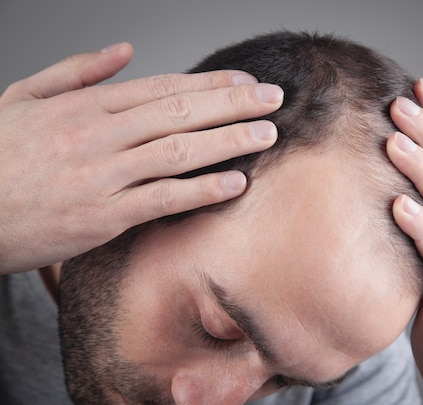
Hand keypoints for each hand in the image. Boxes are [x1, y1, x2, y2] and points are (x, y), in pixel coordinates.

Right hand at [0, 42, 282, 273]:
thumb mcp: (23, 98)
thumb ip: (76, 72)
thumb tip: (123, 50)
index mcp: (84, 106)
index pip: (162, 86)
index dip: (211, 83)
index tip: (246, 81)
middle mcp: (98, 135)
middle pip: (180, 112)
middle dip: (233, 103)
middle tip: (274, 100)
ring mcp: (102, 175)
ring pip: (178, 151)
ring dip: (228, 141)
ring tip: (266, 135)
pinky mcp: (101, 217)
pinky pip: (162, 199)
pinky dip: (202, 190)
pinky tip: (235, 184)